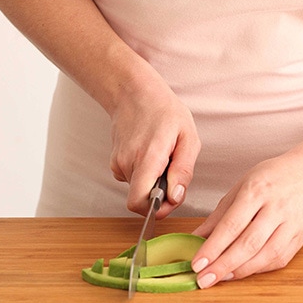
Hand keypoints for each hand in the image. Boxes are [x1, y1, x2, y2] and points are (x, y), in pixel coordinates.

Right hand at [109, 83, 200, 218]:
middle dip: (159, 195)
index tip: (170, 199)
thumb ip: (183, 171)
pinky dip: (144, 174)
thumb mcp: (188, 138)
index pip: (139, 202)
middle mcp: (128, 163)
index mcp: (147, 158)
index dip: (156, 209)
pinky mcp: (115, 163)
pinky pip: (133, 180)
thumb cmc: (164, 111)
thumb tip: (175, 197)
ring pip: (138, 189)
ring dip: (153, 181)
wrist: (134, 93)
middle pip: (141, 199)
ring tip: (162, 157)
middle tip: (172, 173)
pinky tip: (151, 155)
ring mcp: (118, 163)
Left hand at [191, 151, 302, 287]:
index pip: (232, 224)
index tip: (197, 263)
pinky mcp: (299, 238)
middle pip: (249, 243)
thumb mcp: (241, 187)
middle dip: (223, 265)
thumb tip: (196, 238)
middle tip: (204, 279)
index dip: (213, 247)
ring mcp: (291, 225)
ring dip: (241, 271)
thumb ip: (219, 215)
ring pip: (266, 255)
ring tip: (221, 278)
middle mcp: (276, 208)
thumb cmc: (273, 177)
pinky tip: (242, 272)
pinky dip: (258, 269)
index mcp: (257, 191)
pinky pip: (279, 259)